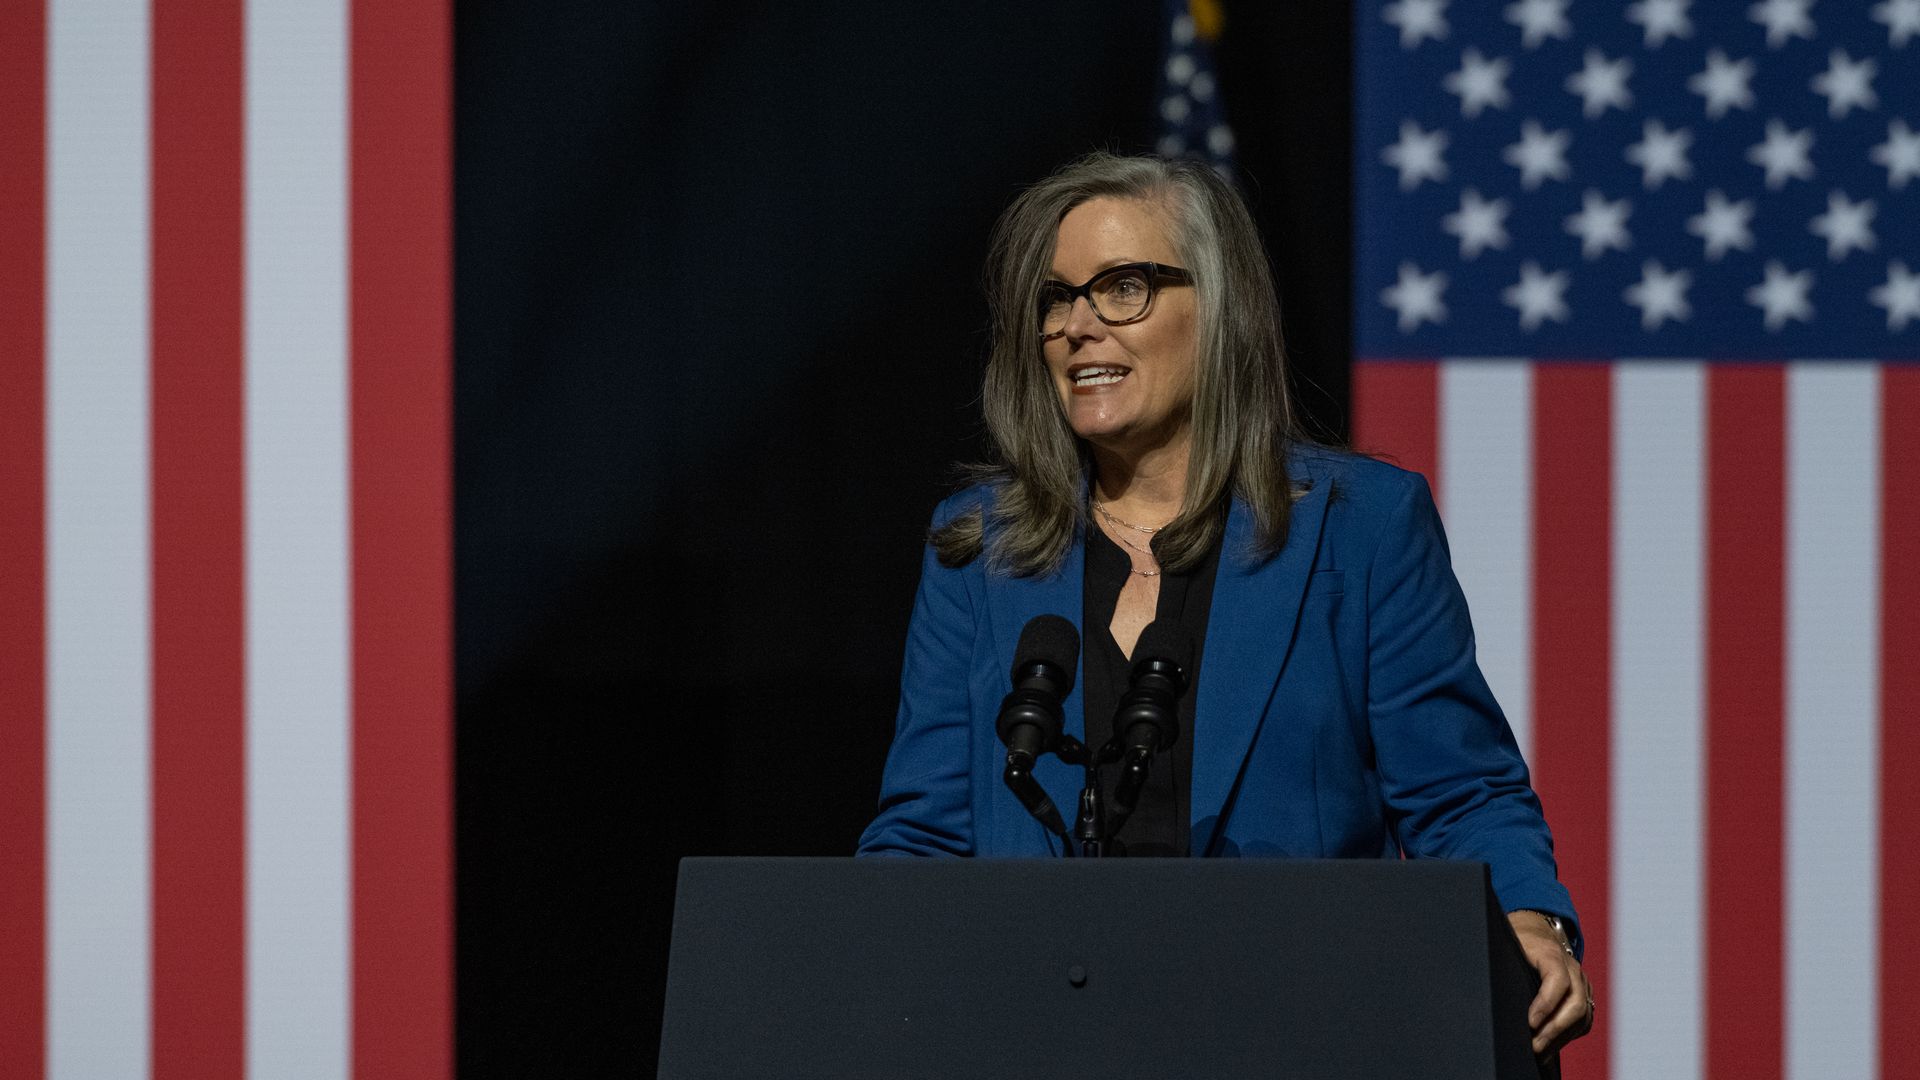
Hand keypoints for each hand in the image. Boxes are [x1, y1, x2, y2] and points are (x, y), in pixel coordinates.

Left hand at [1507, 910, 1593, 1060]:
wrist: (1538, 930)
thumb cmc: (1517, 940)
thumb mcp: (1506, 943)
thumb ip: (1501, 962)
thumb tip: (1480, 989)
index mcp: (1550, 953)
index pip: (1557, 979)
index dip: (1546, 1003)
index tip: (1529, 1023)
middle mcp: (1572, 968)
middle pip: (1576, 1003)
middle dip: (1554, 1029)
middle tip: (1533, 1046)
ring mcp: (1582, 982)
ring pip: (1582, 1016)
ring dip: (1561, 1038)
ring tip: (1540, 1053)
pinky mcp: (1585, 995)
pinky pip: (1584, 1020)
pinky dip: (1569, 1036)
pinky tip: (1551, 1046)